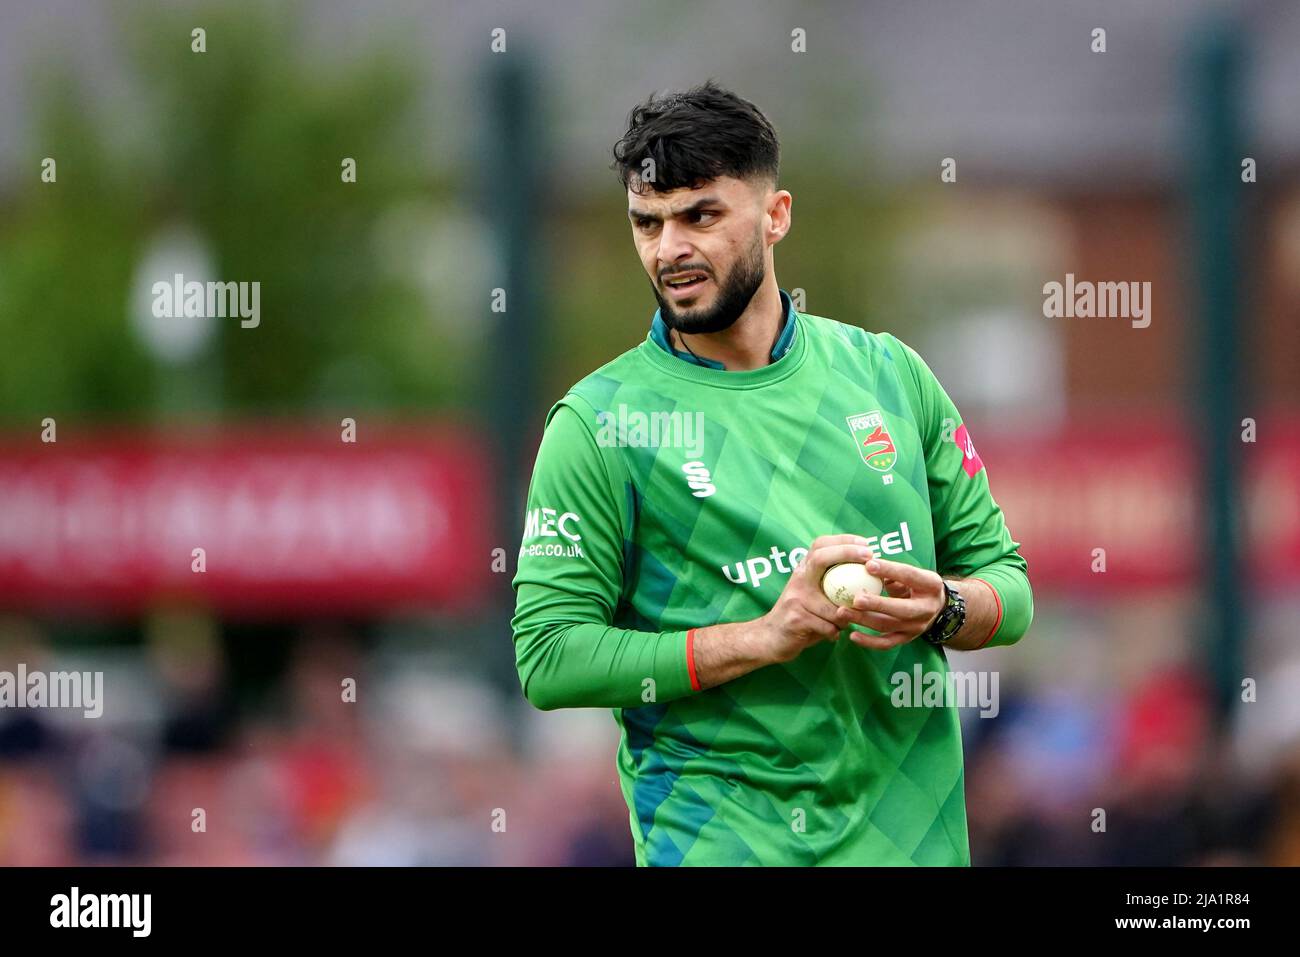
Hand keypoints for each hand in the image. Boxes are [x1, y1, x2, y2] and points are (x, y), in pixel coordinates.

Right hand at [755, 535, 882, 663]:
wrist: (770, 637)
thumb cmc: (802, 615)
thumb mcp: (812, 593)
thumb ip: (831, 583)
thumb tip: (867, 576)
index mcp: (803, 571)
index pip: (820, 545)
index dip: (843, 540)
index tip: (866, 544)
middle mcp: (798, 580)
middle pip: (820, 558)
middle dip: (847, 552)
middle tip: (869, 557)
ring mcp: (795, 598)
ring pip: (832, 605)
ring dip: (846, 615)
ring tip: (848, 621)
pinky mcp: (796, 619)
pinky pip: (828, 626)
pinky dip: (835, 632)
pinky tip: (833, 635)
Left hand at [844, 557, 945, 649]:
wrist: (937, 607)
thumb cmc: (917, 584)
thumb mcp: (913, 573)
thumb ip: (894, 571)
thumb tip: (868, 565)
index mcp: (930, 585)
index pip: (909, 576)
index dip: (890, 570)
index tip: (868, 564)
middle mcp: (926, 609)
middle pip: (900, 609)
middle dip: (876, 604)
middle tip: (856, 598)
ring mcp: (916, 626)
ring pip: (888, 626)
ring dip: (864, 620)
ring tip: (843, 612)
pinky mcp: (906, 638)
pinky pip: (886, 643)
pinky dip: (869, 642)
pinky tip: (852, 635)